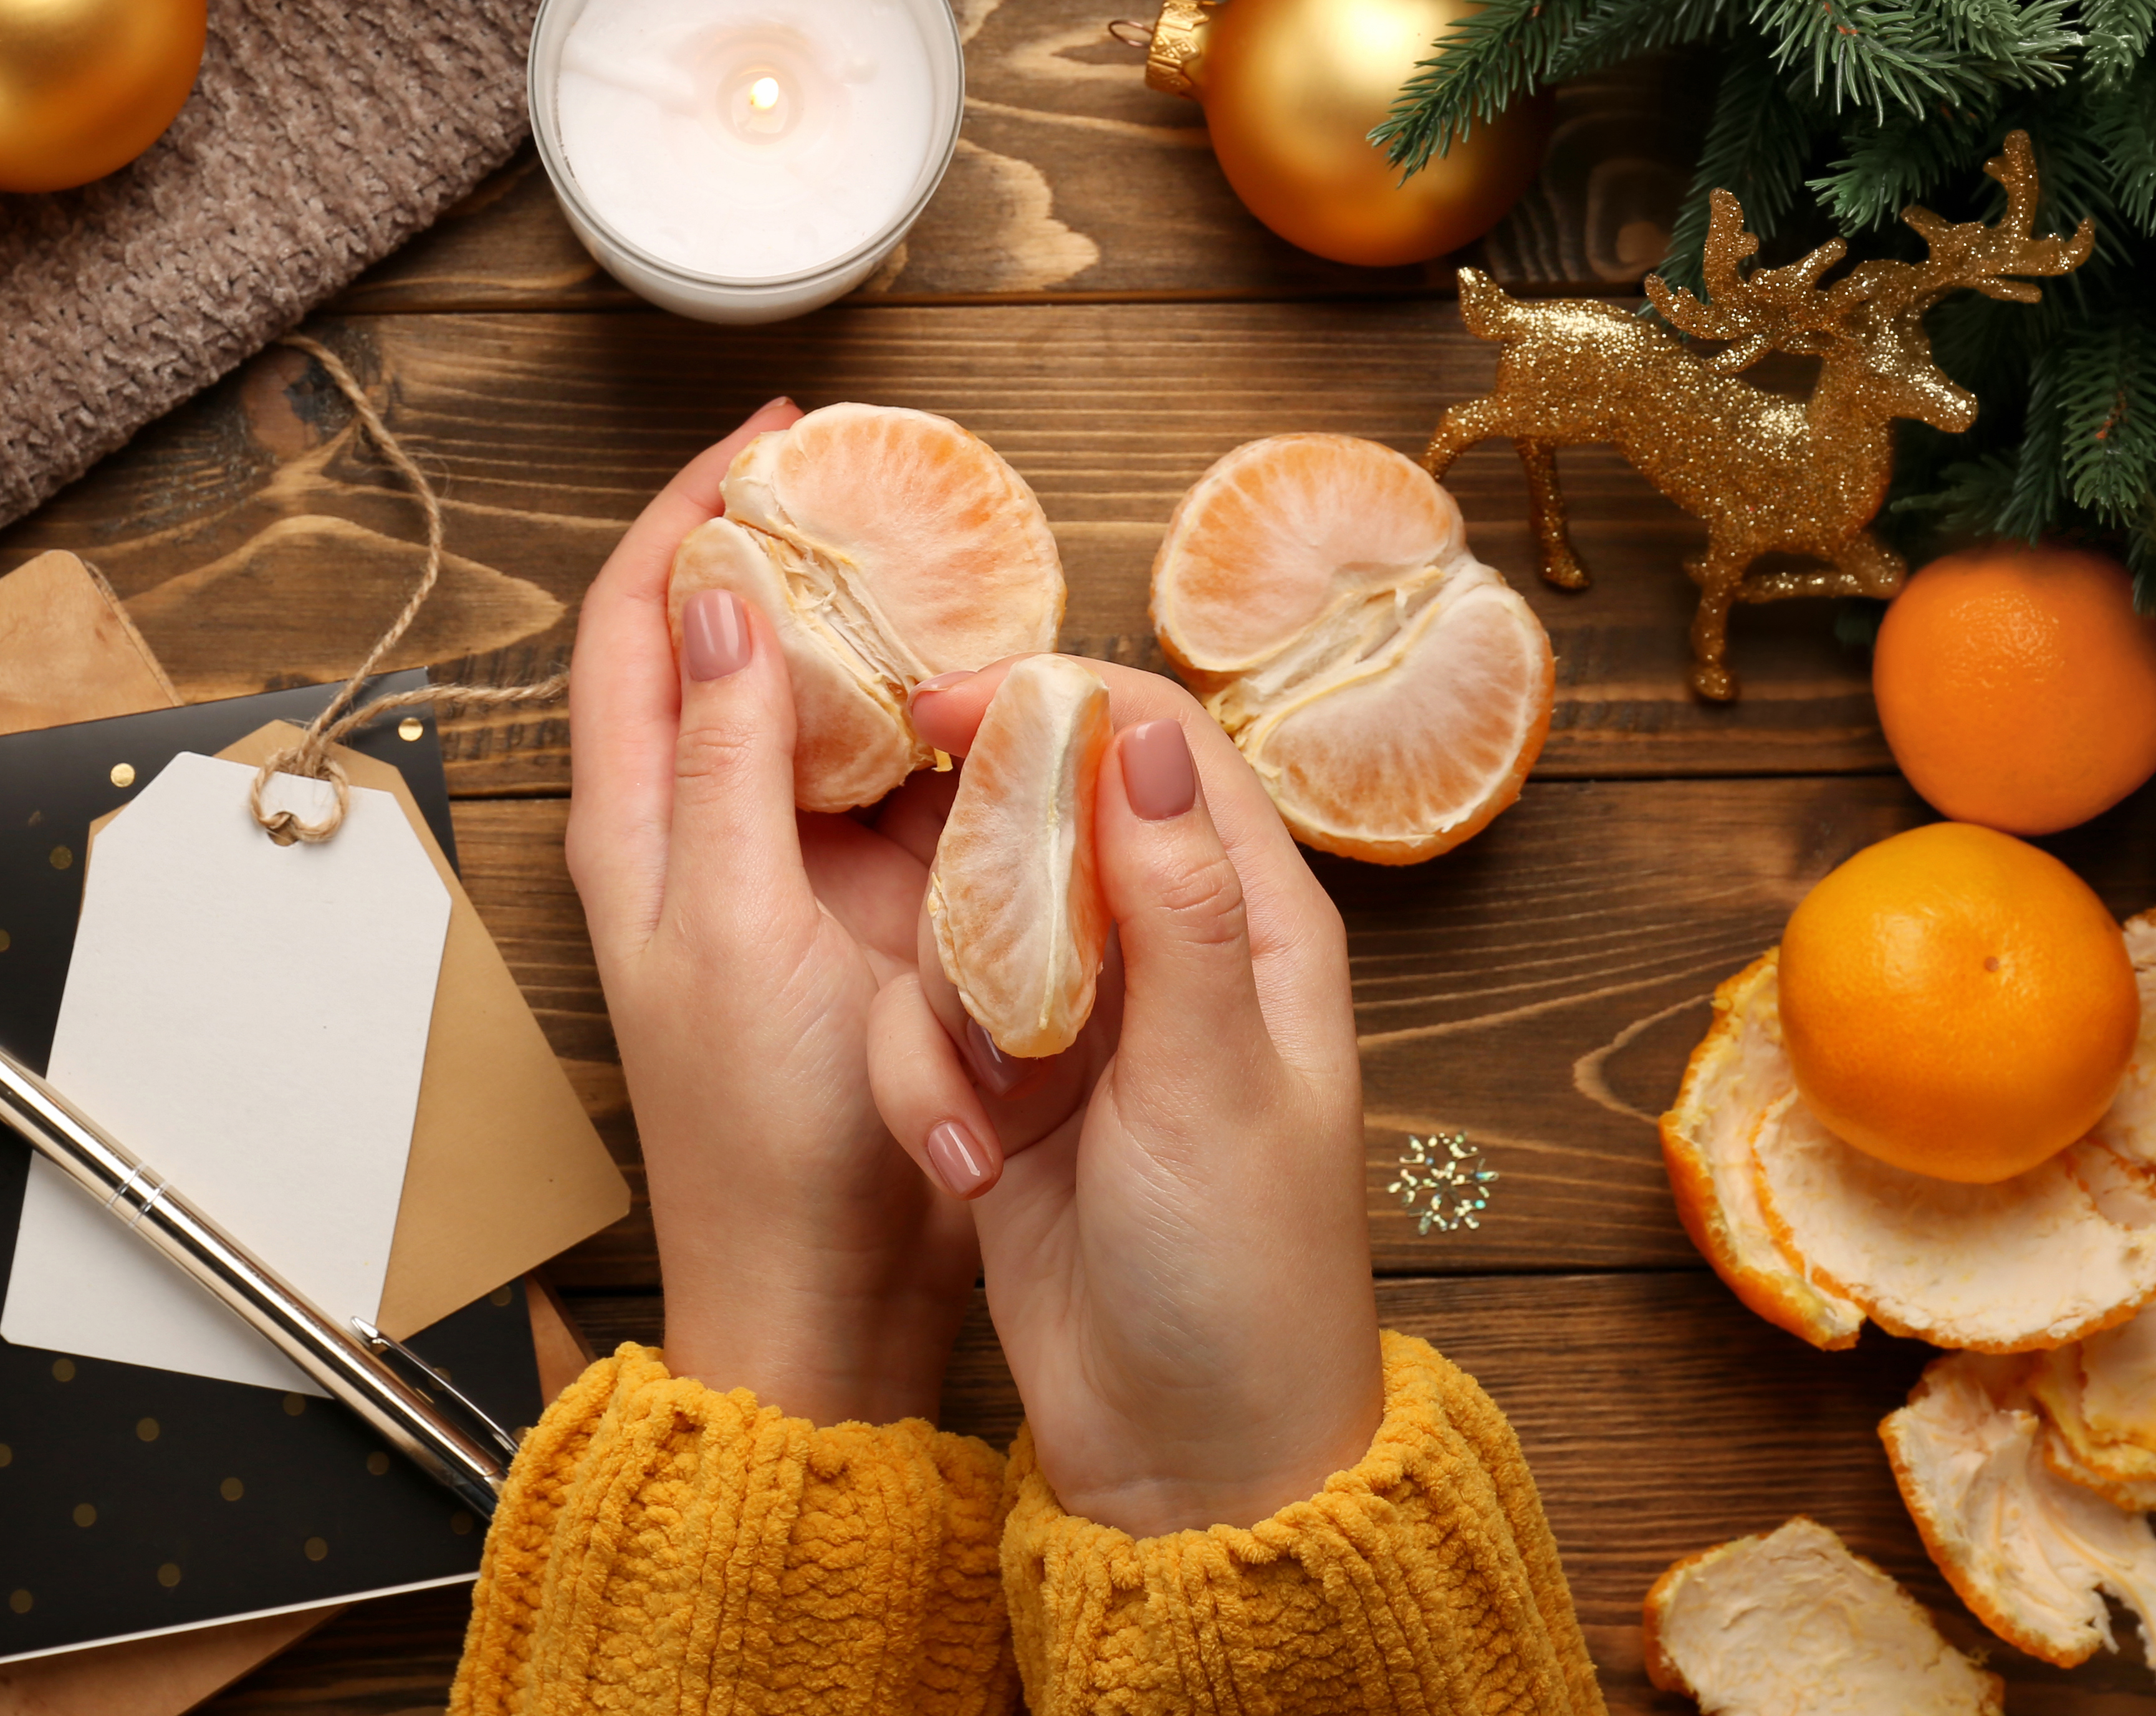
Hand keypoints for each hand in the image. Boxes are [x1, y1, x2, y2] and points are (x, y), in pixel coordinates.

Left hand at [564, 399, 978, 1424]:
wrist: (835, 1289)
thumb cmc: (762, 1137)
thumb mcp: (730, 928)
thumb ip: (724, 766)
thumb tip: (715, 606)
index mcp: (643, 828)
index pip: (637, 625)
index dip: (689, 515)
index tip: (773, 439)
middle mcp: (717, 830)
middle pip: (734, 642)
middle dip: (797, 544)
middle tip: (887, 475)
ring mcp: (806, 867)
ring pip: (835, 703)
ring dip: (885, 627)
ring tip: (959, 557)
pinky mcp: (888, 909)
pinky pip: (917, 782)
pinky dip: (953, 721)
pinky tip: (1009, 684)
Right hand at [869, 661, 1383, 1535]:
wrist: (1192, 1455)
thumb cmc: (1246, 1277)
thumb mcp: (1214, 1079)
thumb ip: (1176, 907)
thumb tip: (1145, 734)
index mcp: (1254, 924)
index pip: (1159, 747)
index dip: (1054, 701)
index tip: (943, 704)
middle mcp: (1170, 955)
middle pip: (1043, 819)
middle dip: (964, 847)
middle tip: (901, 873)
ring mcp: (1085, 1025)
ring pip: (968, 925)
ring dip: (943, 1002)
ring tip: (979, 1103)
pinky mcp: (1011, 1095)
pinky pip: (930, 1029)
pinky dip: (923, 1082)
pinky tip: (958, 1162)